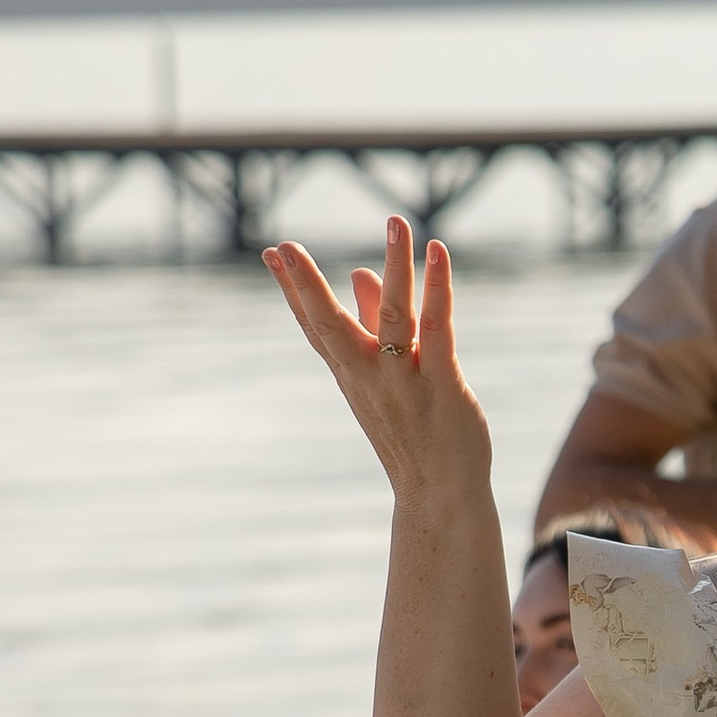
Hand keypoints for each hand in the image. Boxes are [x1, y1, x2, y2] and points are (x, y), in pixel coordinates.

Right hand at [263, 219, 492, 510]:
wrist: (440, 493)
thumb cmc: (414, 430)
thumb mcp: (387, 375)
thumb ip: (376, 321)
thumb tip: (361, 273)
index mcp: (352, 373)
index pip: (314, 326)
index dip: (293, 290)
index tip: (273, 252)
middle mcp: (369, 376)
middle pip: (332, 326)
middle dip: (308, 286)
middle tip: (287, 245)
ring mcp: (405, 382)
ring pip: (396, 317)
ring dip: (396, 267)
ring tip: (397, 223)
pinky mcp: (443, 386)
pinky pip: (439, 330)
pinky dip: (438, 289)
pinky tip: (438, 253)